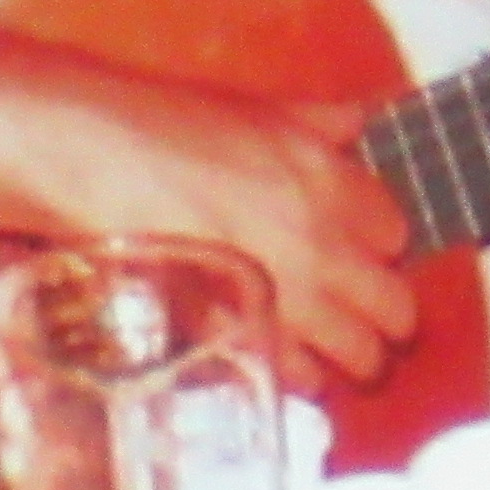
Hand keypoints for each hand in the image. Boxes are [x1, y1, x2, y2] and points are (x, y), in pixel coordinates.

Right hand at [69, 75, 416, 391]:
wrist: (91, 160)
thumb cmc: (166, 124)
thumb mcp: (256, 108)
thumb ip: (321, 122)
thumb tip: (359, 124)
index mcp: (333, 183)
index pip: (396, 234)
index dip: (375, 243)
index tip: (355, 246)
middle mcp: (326, 247)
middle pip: (398, 309)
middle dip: (379, 311)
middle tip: (350, 305)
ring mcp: (291, 302)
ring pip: (364, 357)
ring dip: (347, 352)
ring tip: (320, 342)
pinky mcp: (247, 341)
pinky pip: (305, 380)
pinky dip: (298, 374)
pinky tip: (275, 353)